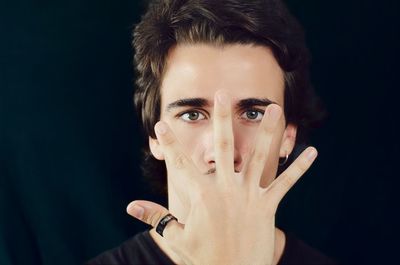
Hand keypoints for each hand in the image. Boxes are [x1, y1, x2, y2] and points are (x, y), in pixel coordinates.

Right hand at [127, 91, 317, 264]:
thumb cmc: (204, 258)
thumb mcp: (177, 237)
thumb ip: (155, 217)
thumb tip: (129, 205)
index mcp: (201, 195)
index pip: (179, 163)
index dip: (168, 143)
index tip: (161, 124)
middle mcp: (226, 188)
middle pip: (223, 146)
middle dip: (221, 118)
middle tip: (222, 95)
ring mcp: (249, 195)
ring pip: (259, 156)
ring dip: (267, 131)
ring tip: (275, 109)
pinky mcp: (268, 205)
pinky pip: (286, 183)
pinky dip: (300, 168)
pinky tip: (313, 151)